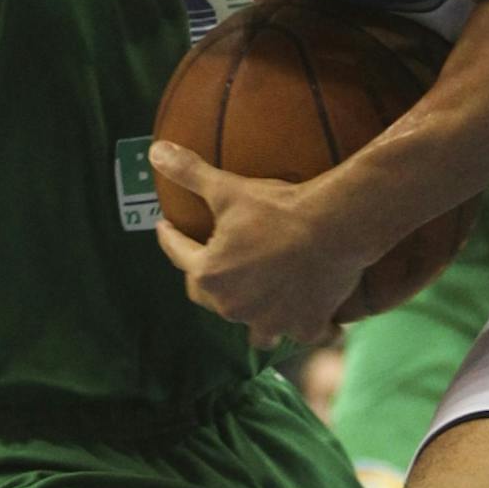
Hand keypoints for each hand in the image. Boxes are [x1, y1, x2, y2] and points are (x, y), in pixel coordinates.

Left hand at [151, 142, 367, 348]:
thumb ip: (190, 173)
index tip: (166, 228)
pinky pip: (303, 336)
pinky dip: (307, 329)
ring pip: (256, 331)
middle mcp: (233, 306)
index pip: (179, 255)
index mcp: (209, 274)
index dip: (171, 239)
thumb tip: (155, 151)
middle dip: (210, 285)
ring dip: (257, 320)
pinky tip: (312, 324)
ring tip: (262, 307)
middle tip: (216, 266)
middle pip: (211, 299)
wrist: (333, 225)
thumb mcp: (229, 189)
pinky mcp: (305, 326)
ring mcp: (270, 321)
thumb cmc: (279, 208)